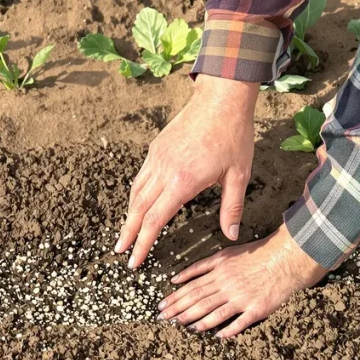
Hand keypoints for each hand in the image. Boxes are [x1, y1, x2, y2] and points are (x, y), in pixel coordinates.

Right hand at [115, 74, 258, 268]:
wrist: (220, 99)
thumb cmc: (233, 137)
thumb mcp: (239, 176)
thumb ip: (232, 208)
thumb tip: (231, 235)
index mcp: (183, 182)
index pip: (156, 220)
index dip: (143, 243)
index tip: (135, 260)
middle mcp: (164, 171)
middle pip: (138, 209)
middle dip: (128, 233)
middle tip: (120, 252)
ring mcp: (157, 158)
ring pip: (136, 191)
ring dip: (130, 214)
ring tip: (127, 232)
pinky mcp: (157, 148)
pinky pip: (142, 176)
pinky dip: (136, 194)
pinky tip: (139, 202)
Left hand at [156, 225, 326, 337]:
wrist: (285, 258)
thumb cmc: (255, 254)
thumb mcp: (225, 253)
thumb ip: (201, 266)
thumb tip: (177, 278)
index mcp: (219, 270)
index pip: (190, 286)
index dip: (174, 298)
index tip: (161, 306)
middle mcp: (227, 284)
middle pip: (198, 300)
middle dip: (178, 310)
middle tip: (164, 319)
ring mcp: (242, 297)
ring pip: (214, 312)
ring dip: (197, 321)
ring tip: (184, 327)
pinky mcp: (256, 308)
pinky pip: (239, 322)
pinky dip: (226, 329)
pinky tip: (216, 336)